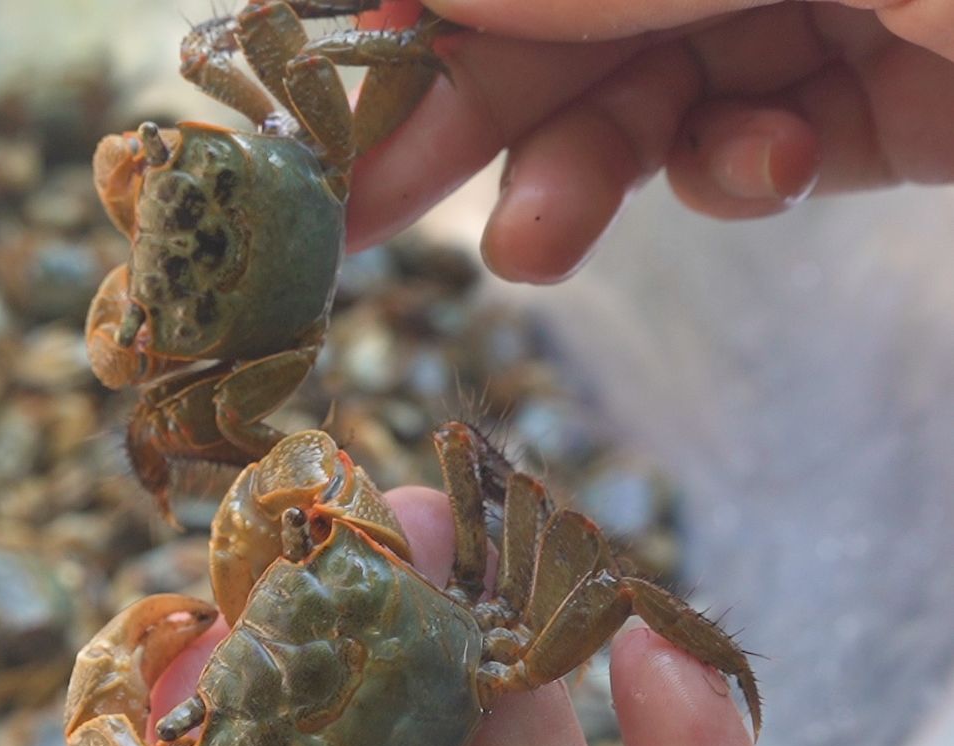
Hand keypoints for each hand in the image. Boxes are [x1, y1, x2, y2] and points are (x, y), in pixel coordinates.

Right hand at [348, 0, 953, 281]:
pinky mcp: (901, 97)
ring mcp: (834, 1)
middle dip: (463, 111)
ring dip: (581, 170)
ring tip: (535, 248)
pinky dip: (733, 175)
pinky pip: (760, 141)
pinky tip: (770, 167)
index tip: (324, 89)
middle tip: (355, 211)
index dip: (416, 15)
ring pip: (654, 89)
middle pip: (568, 20)